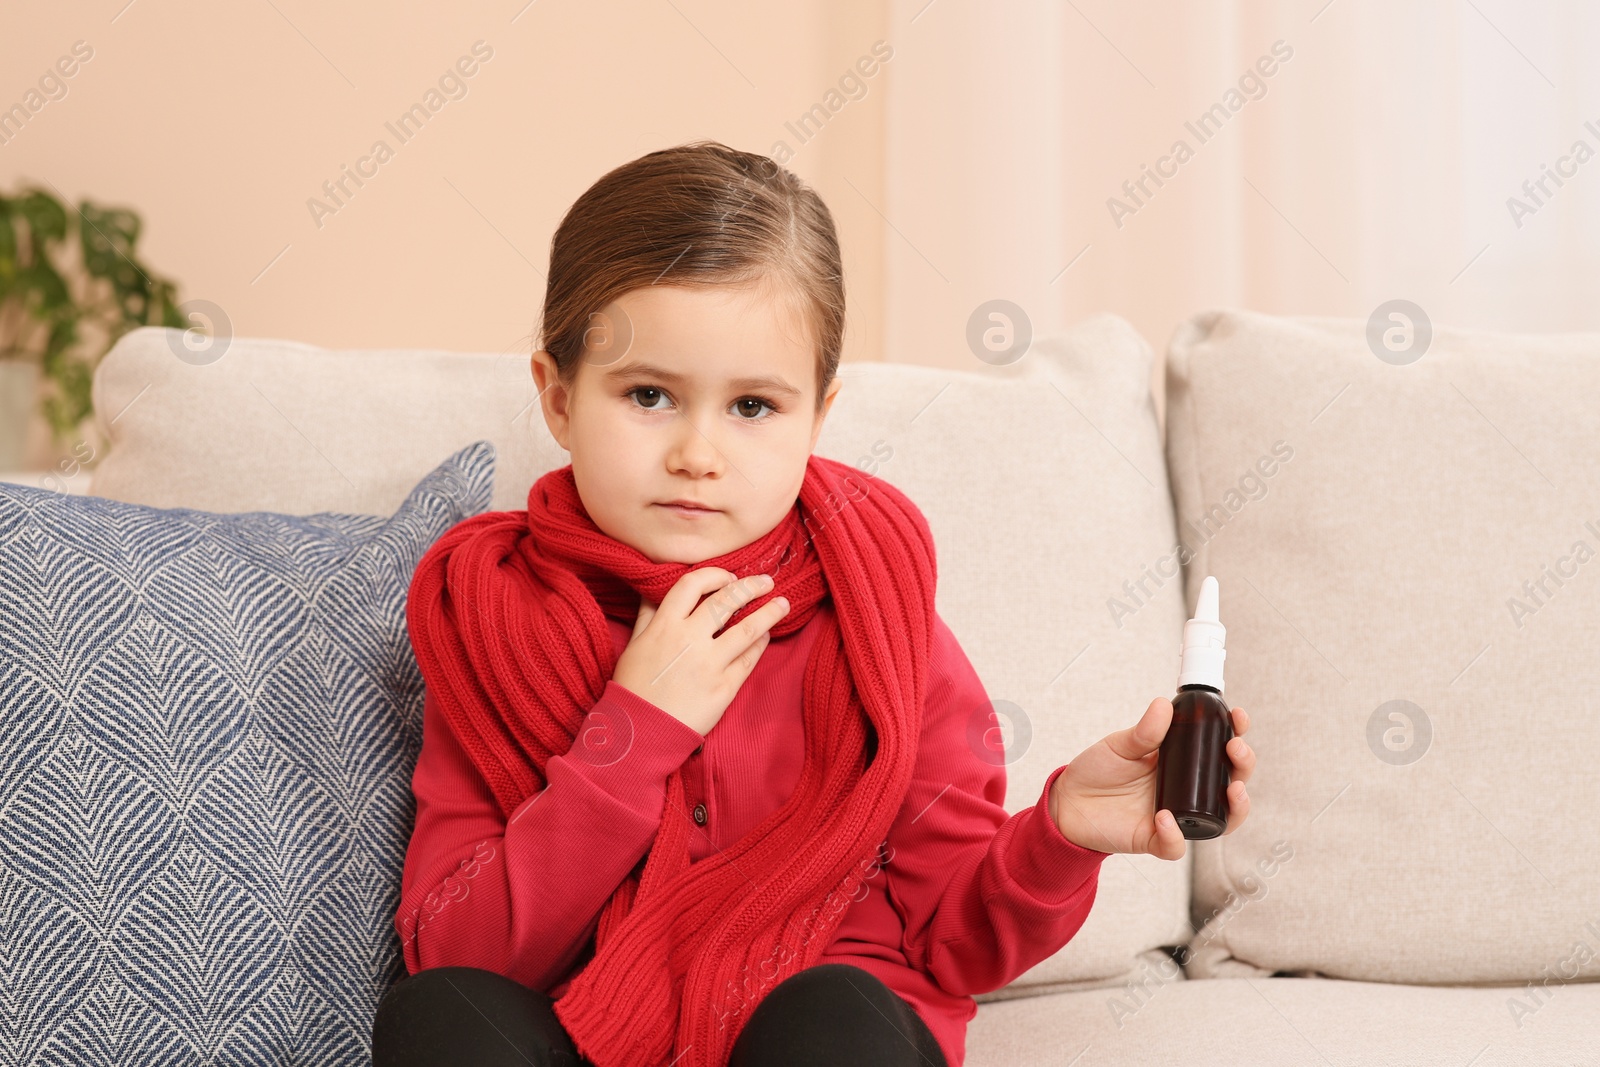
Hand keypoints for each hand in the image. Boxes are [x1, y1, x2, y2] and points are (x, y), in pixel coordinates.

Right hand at [611, 567, 791, 735]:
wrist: (640, 732)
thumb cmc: (634, 687)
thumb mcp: (635, 644)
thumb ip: (648, 615)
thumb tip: (655, 590)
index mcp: (664, 626)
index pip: (693, 584)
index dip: (715, 575)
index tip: (729, 576)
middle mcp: (689, 640)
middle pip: (726, 600)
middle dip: (751, 586)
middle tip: (767, 581)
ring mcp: (709, 664)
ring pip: (747, 629)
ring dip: (769, 613)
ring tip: (783, 604)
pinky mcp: (724, 688)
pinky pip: (749, 660)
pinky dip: (761, 644)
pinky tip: (766, 636)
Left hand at [1048, 698, 1254, 858]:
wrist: (1068, 801)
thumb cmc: (1097, 770)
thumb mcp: (1120, 745)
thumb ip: (1144, 731)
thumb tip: (1164, 705)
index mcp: (1182, 763)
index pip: (1220, 749)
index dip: (1236, 733)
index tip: (1238, 715)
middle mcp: (1187, 791)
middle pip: (1231, 782)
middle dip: (1243, 766)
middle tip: (1236, 749)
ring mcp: (1177, 817)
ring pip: (1221, 820)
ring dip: (1236, 807)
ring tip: (1233, 789)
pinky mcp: (1155, 840)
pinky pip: (1176, 846)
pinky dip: (1175, 836)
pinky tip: (1165, 817)